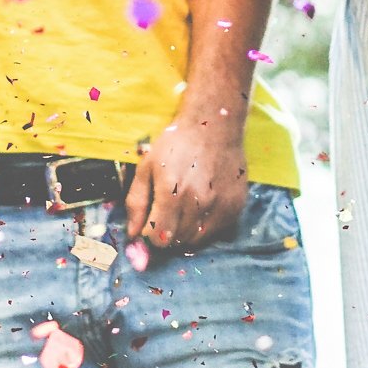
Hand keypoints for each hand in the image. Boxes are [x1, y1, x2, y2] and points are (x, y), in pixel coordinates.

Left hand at [126, 104, 249, 254]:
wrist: (215, 126)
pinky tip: (201, 206)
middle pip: (177, 241)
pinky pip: (215, 232)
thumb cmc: (176, 145)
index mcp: (172, 192)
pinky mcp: (235, 208)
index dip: (150, 234)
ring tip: (184, 209)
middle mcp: (197, 202)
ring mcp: (219, 207)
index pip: (159, 238)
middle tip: (167, 214)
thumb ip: (136, 202)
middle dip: (167, 233)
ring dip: (185, 232)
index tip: (151, 223)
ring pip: (196, 240)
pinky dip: (204, 227)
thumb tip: (132, 235)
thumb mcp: (146, 167)